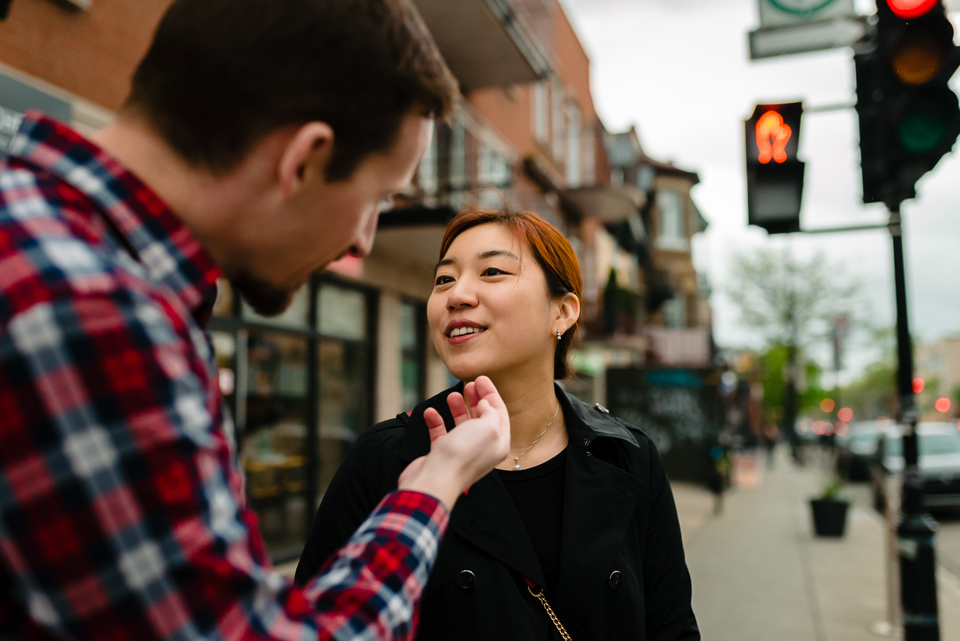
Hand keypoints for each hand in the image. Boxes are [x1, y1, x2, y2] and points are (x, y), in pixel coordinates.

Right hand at [397, 376, 509, 509]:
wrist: (435, 479)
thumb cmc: (463, 455)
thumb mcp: (488, 427)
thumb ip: (491, 413)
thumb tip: (485, 406)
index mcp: (498, 444)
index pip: (499, 414)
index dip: (491, 394)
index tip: (480, 378)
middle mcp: (482, 449)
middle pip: (481, 418)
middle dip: (476, 399)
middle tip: (468, 384)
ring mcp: (461, 452)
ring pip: (462, 425)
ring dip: (457, 408)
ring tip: (452, 395)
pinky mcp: (441, 455)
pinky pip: (440, 433)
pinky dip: (436, 421)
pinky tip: (431, 412)